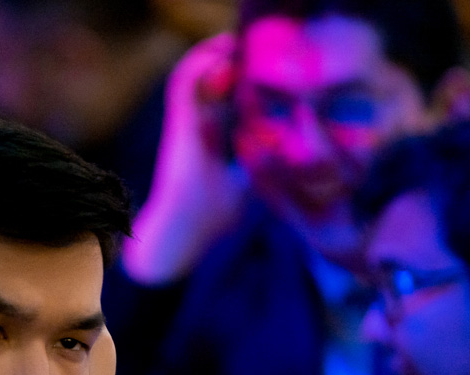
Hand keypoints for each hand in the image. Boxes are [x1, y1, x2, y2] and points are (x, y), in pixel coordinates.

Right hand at [123, 32, 247, 283]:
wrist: (181, 236)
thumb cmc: (211, 218)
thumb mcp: (249, 187)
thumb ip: (264, 168)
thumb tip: (292, 159)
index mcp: (209, 139)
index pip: (223, 98)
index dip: (240, 77)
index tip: (264, 65)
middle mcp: (194, 127)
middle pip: (207, 79)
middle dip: (228, 58)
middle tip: (254, 44)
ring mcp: (184, 125)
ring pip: (190, 75)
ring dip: (210, 54)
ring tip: (235, 42)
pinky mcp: (177, 127)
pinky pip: (183, 85)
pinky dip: (199, 65)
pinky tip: (222, 56)